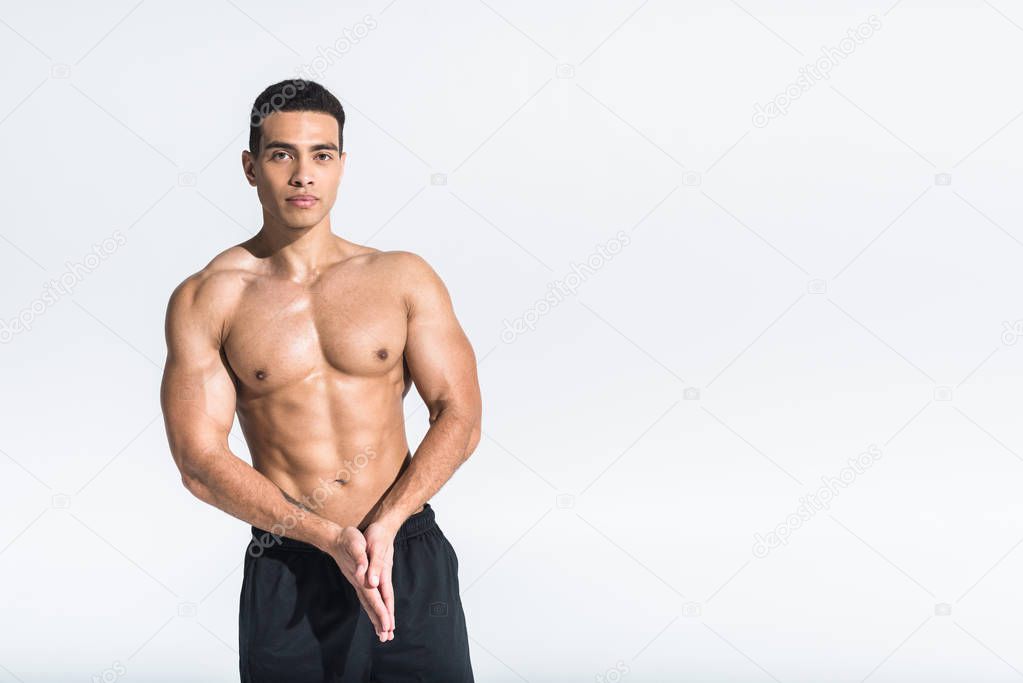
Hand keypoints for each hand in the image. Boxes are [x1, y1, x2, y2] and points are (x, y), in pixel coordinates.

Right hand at [328, 526, 392, 641]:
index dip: (381, 613)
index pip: (374, 599)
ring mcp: (358, 583)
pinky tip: (373, 613)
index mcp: (362, 578)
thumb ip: (360, 559)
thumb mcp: (356, 545)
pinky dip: (371, 608)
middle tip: (386, 638)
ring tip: (382, 632)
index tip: (387, 627)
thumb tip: (362, 573)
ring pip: (368, 604)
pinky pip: (366, 598)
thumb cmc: (347, 540)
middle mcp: (360, 584)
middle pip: (371, 606)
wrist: (335, 539)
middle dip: (379, 621)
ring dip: (375, 617)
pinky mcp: (357, 580)